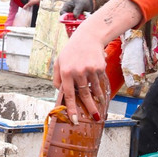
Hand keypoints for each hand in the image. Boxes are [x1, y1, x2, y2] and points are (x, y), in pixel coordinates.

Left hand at [53, 0, 141, 122]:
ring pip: (94, 89)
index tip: (74, 119)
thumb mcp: (59, 62)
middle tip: (94, 118)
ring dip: (96, 98)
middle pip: (84, 95)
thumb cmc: (71, 51)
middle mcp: (78, 72)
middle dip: (90, 108)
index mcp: (65, 72)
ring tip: (98, 104)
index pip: (68, 94)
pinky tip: (99, 88)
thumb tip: (60, 93)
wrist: (88, 37)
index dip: (72, 108)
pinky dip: (99, 86)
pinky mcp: (100, 68)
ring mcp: (90, 70)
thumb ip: (57, 78)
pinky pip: (99, 81)